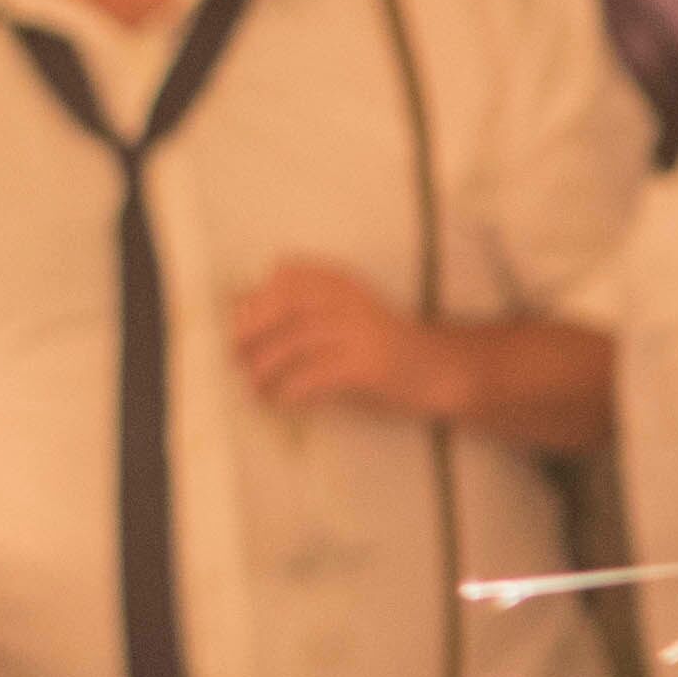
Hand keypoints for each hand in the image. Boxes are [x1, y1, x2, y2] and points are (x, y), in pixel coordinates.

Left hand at [225, 260, 437, 421]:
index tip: (244, 325)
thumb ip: (303, 308)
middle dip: (252, 332)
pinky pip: (312, 375)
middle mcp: (350, 300)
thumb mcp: (347, 313)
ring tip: (256, 388)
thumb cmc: (384, 346)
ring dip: (265, 368)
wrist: (440, 370)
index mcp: (342, 283)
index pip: (287, 274)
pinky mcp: (365, 366)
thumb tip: (241, 312)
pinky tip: (283, 402)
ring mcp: (359, 332)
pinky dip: (290, 390)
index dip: (257, 298)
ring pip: (293, 343)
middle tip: (237, 358)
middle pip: (283, 306)